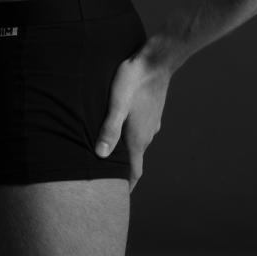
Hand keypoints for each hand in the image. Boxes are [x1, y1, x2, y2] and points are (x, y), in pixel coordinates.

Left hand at [94, 52, 171, 192]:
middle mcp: (147, 134)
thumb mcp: (116, 103)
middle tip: (107, 175)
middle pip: (135, 159)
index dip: (125, 186)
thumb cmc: (133, 80)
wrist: (156, 59)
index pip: (134, 171)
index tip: (117, 197)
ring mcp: (151, 122)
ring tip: (110, 150)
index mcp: (138, 138)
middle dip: (122, 169)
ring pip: (138, 142)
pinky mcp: (152, 111)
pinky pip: (141, 128)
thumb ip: (109, 129)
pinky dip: (131, 133)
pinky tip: (121, 124)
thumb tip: (100, 155)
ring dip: (126, 149)